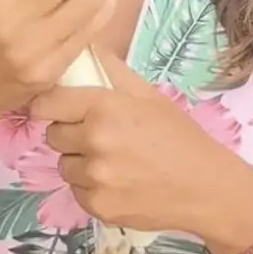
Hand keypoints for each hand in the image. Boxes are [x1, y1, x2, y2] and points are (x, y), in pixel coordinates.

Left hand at [29, 50, 252, 238]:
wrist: (204, 187)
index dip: (48, 103)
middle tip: (97, 133)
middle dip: (69, 132)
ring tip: (111, 159)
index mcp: (104, 108)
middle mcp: (95, 142)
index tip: (55, 105)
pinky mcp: (97, 207)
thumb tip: (86, 46)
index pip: (48, 103)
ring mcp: (95, 178)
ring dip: (79, 160)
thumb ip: (112, 70)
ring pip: (64, 164)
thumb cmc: (178, 134)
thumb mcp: (148, 94)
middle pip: (54, 134)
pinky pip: (77, 190)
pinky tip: (118, 181)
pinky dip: (91, 186)